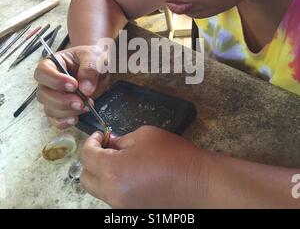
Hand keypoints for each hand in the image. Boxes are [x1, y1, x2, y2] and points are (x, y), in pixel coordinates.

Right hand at [34, 45, 108, 128]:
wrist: (99, 68)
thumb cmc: (93, 58)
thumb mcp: (94, 56)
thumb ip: (90, 68)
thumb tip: (85, 89)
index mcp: (52, 64)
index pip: (43, 72)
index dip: (55, 80)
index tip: (74, 85)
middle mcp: (49, 82)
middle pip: (44, 94)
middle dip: (63, 100)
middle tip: (81, 101)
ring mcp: (53, 97)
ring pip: (49, 108)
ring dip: (67, 111)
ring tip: (86, 107)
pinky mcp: (61, 109)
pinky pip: (55, 120)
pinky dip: (64, 122)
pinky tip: (76, 119)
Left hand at [80, 126, 207, 207]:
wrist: (200, 182)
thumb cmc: (173, 154)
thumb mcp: (145, 136)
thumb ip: (122, 140)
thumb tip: (111, 144)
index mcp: (112, 171)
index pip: (86, 156)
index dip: (90, 141)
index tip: (100, 135)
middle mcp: (112, 194)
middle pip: (85, 177)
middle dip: (91, 159)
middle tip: (107, 146)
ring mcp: (121, 206)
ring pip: (98, 189)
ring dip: (102, 172)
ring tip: (121, 158)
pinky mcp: (132, 211)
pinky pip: (113, 196)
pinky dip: (114, 183)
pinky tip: (131, 172)